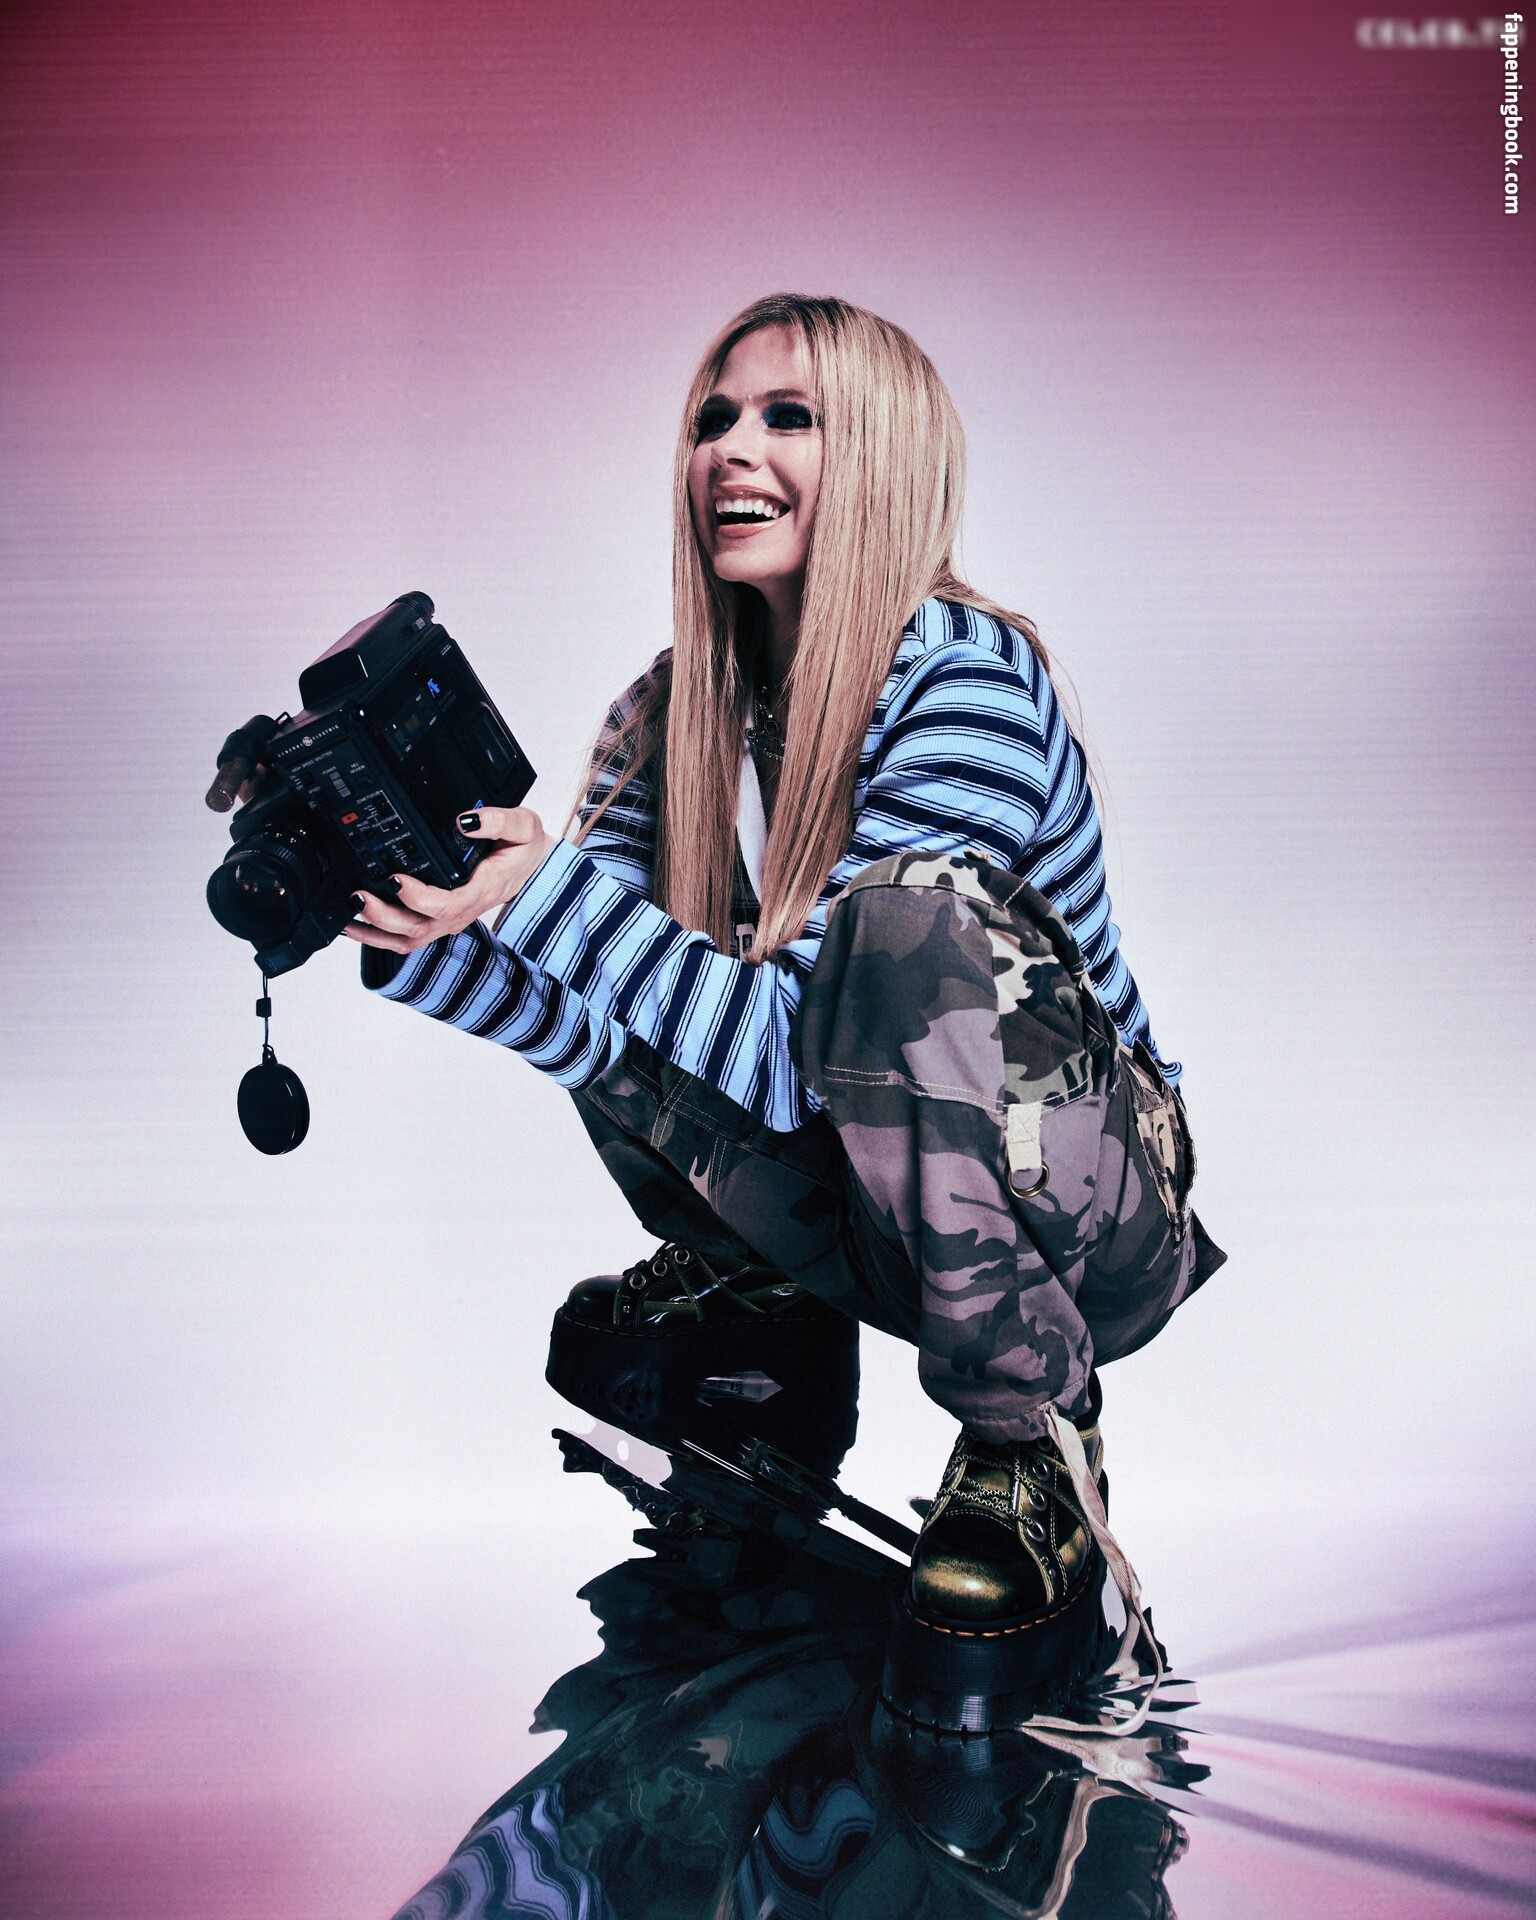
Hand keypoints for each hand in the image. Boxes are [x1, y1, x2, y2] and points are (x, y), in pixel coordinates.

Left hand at [343, 807, 557, 954]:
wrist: (531, 868)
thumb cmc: (524, 849)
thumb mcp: (523, 826)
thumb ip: (498, 820)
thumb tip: (465, 820)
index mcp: (481, 890)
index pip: (446, 903)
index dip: (417, 897)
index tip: (395, 878)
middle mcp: (461, 912)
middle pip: (418, 928)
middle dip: (383, 916)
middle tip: (359, 895)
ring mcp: (448, 921)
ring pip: (408, 940)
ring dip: (375, 933)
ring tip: (346, 917)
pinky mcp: (438, 922)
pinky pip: (407, 940)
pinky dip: (378, 938)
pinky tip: (354, 926)